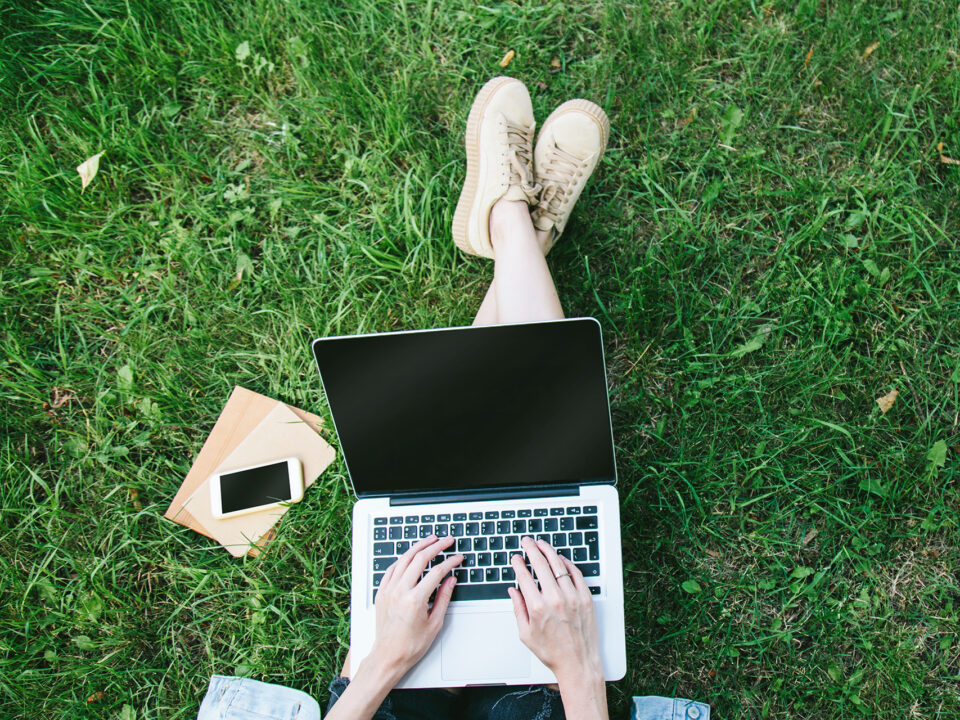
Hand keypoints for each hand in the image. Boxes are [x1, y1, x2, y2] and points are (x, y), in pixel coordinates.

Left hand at [366, 535, 462, 677]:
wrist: (388, 656)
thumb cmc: (410, 645)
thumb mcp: (434, 623)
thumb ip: (444, 598)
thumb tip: (450, 580)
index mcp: (415, 600)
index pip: (436, 572)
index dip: (450, 562)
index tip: (457, 558)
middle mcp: (400, 591)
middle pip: (419, 559)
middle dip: (435, 546)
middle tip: (446, 541)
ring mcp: (388, 590)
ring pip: (404, 559)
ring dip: (418, 547)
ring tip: (430, 540)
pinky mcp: (381, 592)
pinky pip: (391, 568)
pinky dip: (402, 559)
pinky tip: (409, 555)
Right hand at [508, 537, 602, 683]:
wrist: (578, 663)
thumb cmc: (552, 652)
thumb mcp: (526, 634)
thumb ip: (518, 609)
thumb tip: (513, 591)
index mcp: (537, 608)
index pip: (524, 576)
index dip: (518, 564)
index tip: (516, 558)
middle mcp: (555, 599)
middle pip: (540, 565)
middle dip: (531, 549)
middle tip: (527, 542)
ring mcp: (572, 597)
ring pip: (558, 565)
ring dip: (548, 551)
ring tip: (542, 544)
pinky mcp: (585, 598)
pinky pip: (576, 574)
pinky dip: (567, 563)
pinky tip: (560, 558)